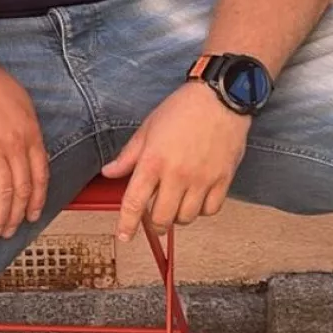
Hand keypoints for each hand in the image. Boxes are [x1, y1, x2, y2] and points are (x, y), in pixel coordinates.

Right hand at [0, 58, 48, 239]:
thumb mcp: (21, 104)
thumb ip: (27, 129)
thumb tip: (28, 149)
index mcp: (30, 134)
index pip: (40, 176)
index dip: (37, 201)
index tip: (32, 215)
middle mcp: (15, 144)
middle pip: (22, 190)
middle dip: (16, 216)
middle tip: (8, 231)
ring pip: (1, 192)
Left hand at [102, 83, 249, 240]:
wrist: (220, 97)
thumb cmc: (184, 108)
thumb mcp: (148, 128)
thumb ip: (129, 155)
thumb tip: (110, 172)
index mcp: (153, 161)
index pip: (134, 202)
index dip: (126, 225)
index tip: (124, 235)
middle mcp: (177, 174)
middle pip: (161, 218)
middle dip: (154, 224)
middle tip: (153, 218)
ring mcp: (201, 178)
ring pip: (186, 218)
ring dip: (178, 217)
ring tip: (177, 204)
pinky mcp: (222, 179)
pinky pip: (210, 210)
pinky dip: (201, 210)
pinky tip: (197, 199)